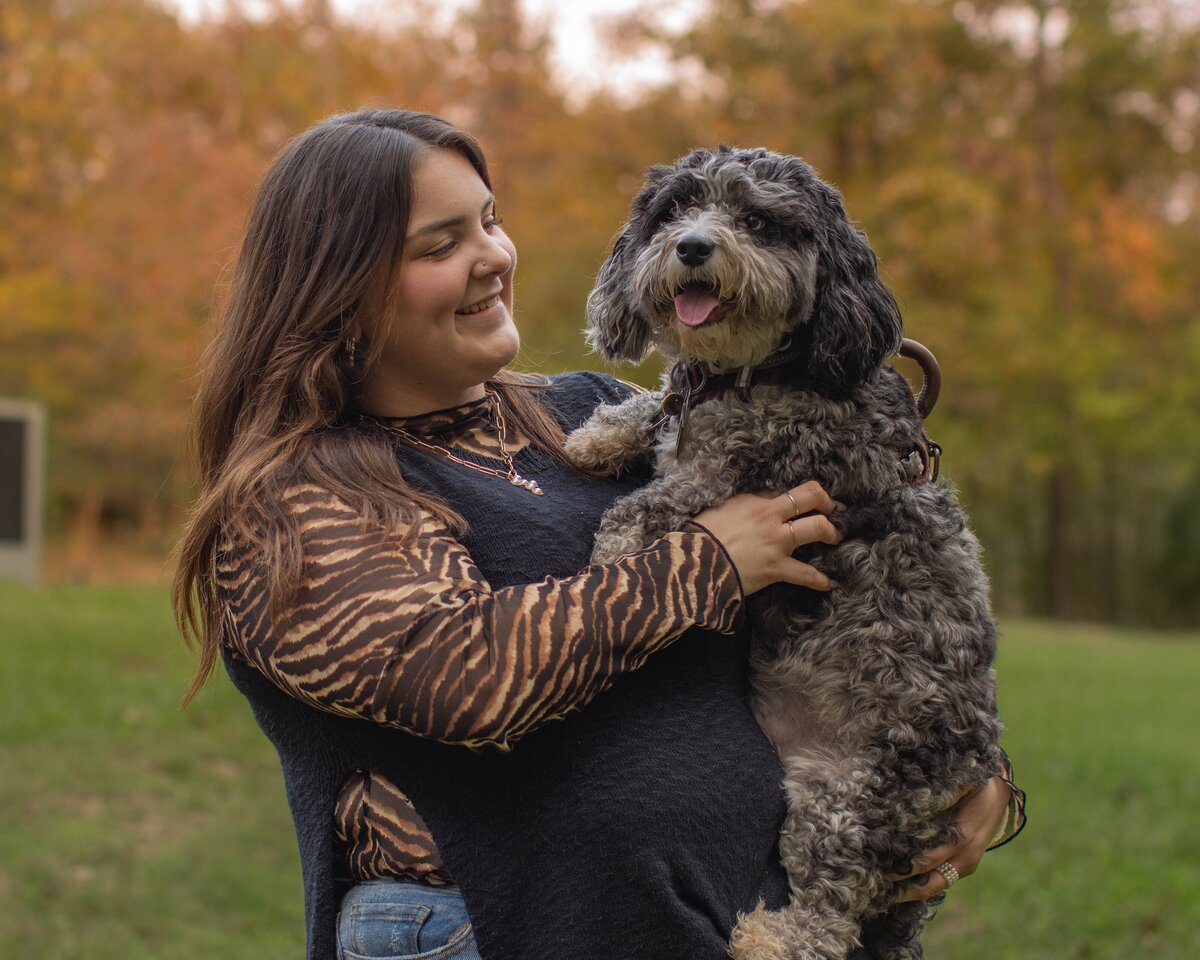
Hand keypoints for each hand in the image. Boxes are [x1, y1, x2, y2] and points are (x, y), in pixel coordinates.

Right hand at [693, 481, 840, 595]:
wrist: (694, 564)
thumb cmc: (701, 537)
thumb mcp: (721, 510)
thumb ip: (746, 505)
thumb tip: (764, 501)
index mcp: (755, 502)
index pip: (788, 492)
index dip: (802, 495)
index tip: (812, 499)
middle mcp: (771, 517)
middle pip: (811, 497)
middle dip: (827, 502)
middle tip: (834, 510)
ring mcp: (777, 542)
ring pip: (817, 528)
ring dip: (830, 532)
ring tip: (835, 538)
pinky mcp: (777, 567)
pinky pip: (806, 574)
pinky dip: (820, 580)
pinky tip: (829, 583)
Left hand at [893, 775, 1013, 902]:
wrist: (1000, 794)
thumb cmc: (974, 786)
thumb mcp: (958, 789)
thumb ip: (935, 800)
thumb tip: (904, 806)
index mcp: (963, 838)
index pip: (929, 859)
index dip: (905, 866)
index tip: (881, 868)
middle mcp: (966, 856)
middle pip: (932, 882)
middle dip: (905, 888)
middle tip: (878, 887)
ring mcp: (968, 864)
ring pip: (938, 885)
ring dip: (913, 890)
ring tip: (888, 892)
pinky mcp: (967, 866)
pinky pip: (944, 879)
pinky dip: (925, 882)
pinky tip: (904, 884)